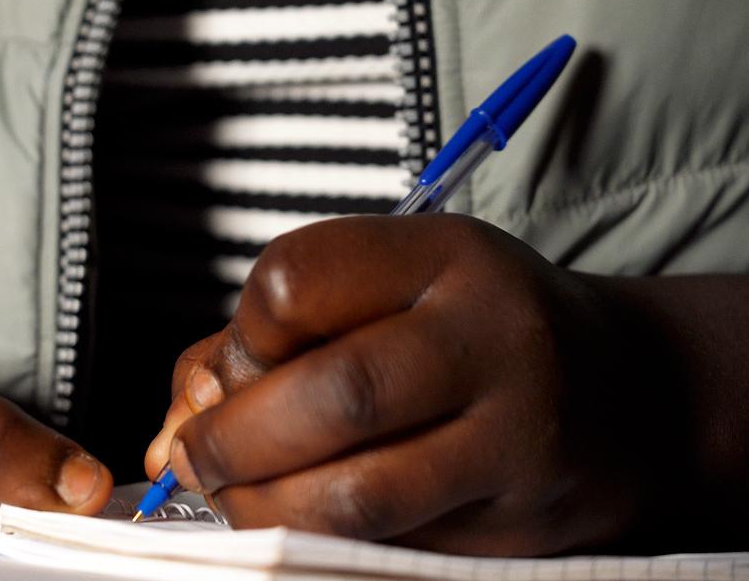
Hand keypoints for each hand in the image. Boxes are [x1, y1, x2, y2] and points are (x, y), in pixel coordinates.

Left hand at [146, 214, 682, 554]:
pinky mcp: (515, 527)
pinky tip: (300, 520)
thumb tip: (174, 429)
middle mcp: (490, 340)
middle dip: (234, 441)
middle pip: (333, 395)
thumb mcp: (386, 287)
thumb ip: (263, 341)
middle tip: (199, 457)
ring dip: (264, 507)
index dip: (243, 334)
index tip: (243, 362)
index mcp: (444, 256)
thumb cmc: (472, 327)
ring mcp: (514, 441)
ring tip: (238, 496)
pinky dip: (317, 542)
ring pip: (359, 494)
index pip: (295, 281)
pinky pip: (387, 546)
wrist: (630, 394)